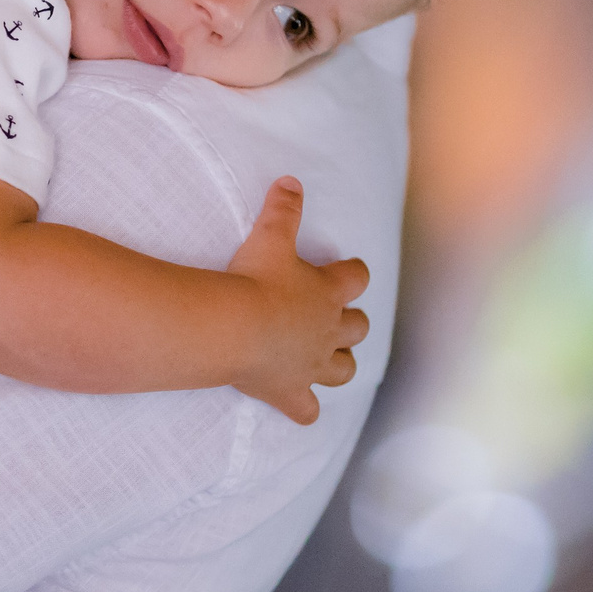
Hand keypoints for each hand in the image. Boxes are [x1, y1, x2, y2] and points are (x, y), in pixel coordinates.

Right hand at [222, 177, 365, 424]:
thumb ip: (283, 208)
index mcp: (329, 291)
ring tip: (327, 359)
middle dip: (351, 323)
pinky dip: (306, 410)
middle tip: (333, 317)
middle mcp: (329, 330)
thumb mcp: (269, 236)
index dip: (354, 273)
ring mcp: (312, 365)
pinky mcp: (291, 392)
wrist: (234, 328)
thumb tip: (291, 180)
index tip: (347, 271)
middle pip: (358, 328)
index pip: (357, 277)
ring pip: (344, 370)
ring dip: (339, 363)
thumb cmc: (253, 280)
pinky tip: (301, 408)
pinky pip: (307, 411)